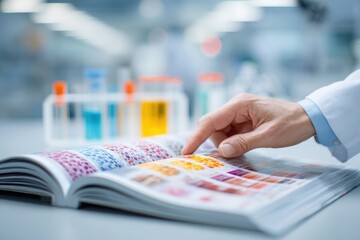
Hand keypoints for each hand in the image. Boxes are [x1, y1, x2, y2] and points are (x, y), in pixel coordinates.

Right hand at [182, 93, 315, 157]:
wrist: (307, 118)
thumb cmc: (291, 123)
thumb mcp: (268, 136)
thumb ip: (243, 143)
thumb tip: (222, 151)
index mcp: (239, 104)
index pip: (210, 121)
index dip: (196, 136)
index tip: (187, 151)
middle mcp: (235, 106)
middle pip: (213, 126)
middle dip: (217, 142)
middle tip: (230, 154)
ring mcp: (238, 113)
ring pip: (220, 131)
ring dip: (227, 143)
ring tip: (247, 147)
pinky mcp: (242, 120)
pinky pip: (229, 133)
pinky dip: (232, 142)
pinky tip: (245, 145)